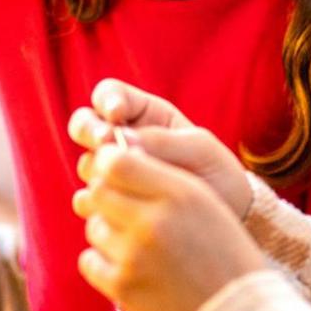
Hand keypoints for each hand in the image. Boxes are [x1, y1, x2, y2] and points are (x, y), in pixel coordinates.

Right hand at [68, 81, 251, 216]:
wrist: (226, 216)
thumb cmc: (216, 172)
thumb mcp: (199, 148)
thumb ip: (162, 140)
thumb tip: (118, 139)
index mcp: (144, 115)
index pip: (109, 94)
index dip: (106, 100)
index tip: (116, 114)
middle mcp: (121, 141)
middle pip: (83, 124)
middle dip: (89, 130)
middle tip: (105, 142)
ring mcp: (113, 173)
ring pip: (85, 164)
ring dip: (96, 169)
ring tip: (120, 181)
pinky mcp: (110, 204)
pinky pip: (87, 200)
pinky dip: (95, 202)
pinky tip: (114, 209)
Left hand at [73, 145, 268, 310]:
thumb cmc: (224, 253)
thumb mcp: (206, 203)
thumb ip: (163, 177)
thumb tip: (108, 158)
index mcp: (179, 194)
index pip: (116, 161)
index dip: (109, 163)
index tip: (115, 171)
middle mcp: (153, 221)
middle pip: (98, 192)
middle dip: (106, 197)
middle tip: (123, 210)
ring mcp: (134, 256)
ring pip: (94, 227)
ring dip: (108, 231)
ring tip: (137, 245)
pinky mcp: (122, 287)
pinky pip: (89, 260)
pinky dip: (102, 262)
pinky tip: (128, 266)